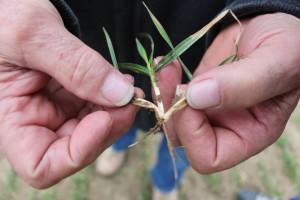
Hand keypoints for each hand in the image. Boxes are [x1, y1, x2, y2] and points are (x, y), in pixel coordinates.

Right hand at [0, 0, 138, 187]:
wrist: (8, 3)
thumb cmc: (3, 15)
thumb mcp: (34, 35)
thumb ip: (76, 66)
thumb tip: (120, 95)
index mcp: (11, 119)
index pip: (42, 166)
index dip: (77, 152)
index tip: (103, 120)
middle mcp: (35, 121)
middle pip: (78, 148)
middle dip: (109, 127)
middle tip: (131, 100)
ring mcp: (56, 110)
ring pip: (94, 129)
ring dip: (117, 113)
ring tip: (130, 88)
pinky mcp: (71, 96)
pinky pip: (98, 107)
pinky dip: (114, 99)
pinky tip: (123, 84)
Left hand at [159, 13, 299, 172]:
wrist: (273, 25)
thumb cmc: (289, 46)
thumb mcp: (278, 61)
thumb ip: (244, 82)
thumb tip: (195, 97)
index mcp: (250, 133)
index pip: (209, 156)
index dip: (193, 134)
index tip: (192, 98)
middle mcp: (226, 126)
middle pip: (183, 138)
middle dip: (172, 111)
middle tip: (171, 78)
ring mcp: (208, 108)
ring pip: (172, 118)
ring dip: (163, 94)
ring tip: (166, 67)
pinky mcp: (197, 90)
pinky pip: (171, 96)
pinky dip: (164, 82)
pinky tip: (166, 64)